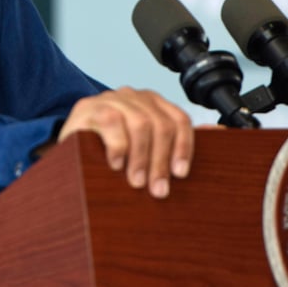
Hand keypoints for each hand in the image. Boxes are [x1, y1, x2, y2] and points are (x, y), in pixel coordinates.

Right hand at [57, 86, 193, 197]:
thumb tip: (218, 132)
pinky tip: (115, 164)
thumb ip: (175, 139)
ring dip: (140, 158)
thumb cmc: (110, 152)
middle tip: (157, 189)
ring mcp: (111, 100)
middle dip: (161, 161)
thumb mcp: (144, 149)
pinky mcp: (89, 108)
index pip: (178, 119)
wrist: (69, 151)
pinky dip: (117, 146)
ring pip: (139, 123)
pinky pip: (111, 122)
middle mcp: (134, 97)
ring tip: (136, 182)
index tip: (181, 173)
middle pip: (160, 124)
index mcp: (152, 103)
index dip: (183, 147)